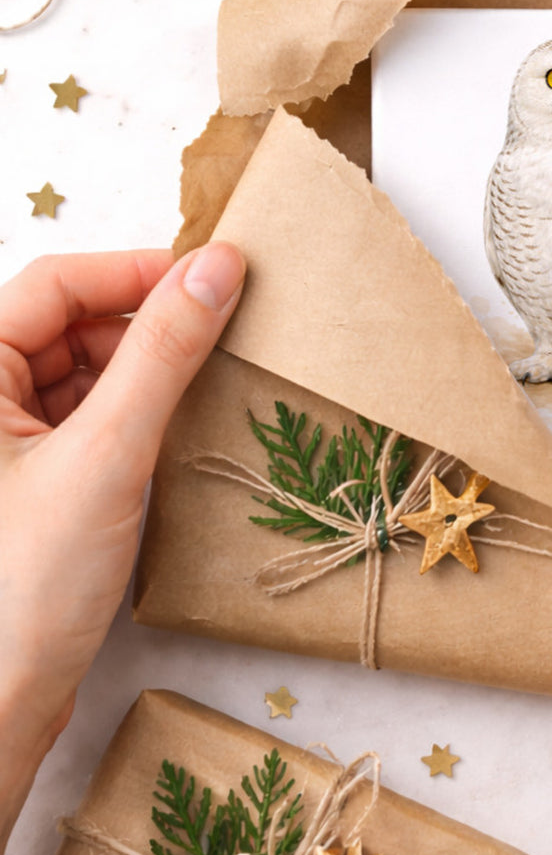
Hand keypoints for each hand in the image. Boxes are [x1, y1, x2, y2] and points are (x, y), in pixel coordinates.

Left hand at [0, 245, 244, 854]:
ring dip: (148, 367)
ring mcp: (6, 443)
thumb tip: (218, 268)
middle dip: (147, 321)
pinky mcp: (35, 479)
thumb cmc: (23, 586)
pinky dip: (139, 410)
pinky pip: (92, 416)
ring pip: (86, 370)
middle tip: (226, 327)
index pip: (55, 284)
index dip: (135, 271)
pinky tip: (181, 425)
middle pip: (70, 323)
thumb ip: (163, 353)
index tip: (216, 276)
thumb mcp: (107, 454)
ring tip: (211, 377)